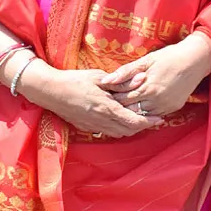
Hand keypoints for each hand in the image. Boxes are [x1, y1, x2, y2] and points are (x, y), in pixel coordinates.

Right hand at [18, 61, 163, 137]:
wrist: (49, 91)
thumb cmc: (75, 80)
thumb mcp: (100, 77)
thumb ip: (122, 82)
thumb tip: (143, 78)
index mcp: (106, 107)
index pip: (132, 120)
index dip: (148, 121)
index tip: (160, 119)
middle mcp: (100, 120)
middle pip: (127, 130)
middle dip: (142, 127)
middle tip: (153, 119)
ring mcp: (92, 125)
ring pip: (117, 133)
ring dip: (130, 129)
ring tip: (141, 120)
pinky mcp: (85, 127)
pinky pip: (106, 132)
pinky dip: (118, 129)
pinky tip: (122, 120)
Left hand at [99, 33, 210, 117]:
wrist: (197, 60)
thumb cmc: (170, 56)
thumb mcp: (147, 60)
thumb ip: (126, 71)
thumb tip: (106, 81)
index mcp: (147, 88)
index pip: (122, 99)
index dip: (112, 97)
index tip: (105, 95)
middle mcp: (156, 101)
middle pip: (130, 110)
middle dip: (119, 106)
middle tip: (110, 103)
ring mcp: (166, 106)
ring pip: (141, 115)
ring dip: (132, 111)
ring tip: (124, 105)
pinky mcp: (173, 108)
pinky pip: (154, 115)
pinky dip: (145, 112)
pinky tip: (140, 106)